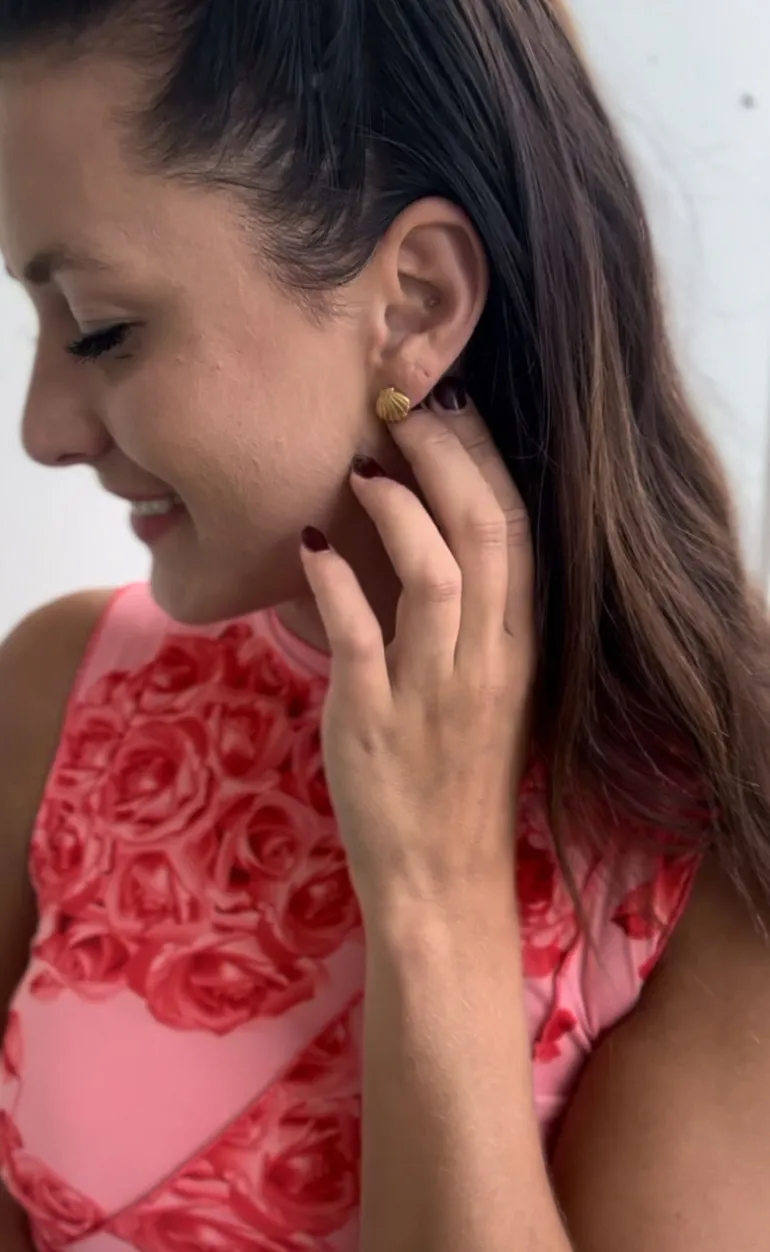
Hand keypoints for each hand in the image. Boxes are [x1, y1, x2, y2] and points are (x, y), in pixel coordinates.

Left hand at [300, 386, 535, 905]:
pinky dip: (335, 582)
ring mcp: (435, 692)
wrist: (442, 882)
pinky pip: (361, 636)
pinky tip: (310, 544)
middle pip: (485, 534)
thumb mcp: (485, 693)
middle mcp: (488, 661)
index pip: (518, 533)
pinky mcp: (377, 721)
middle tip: (402, 410)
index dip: (485, 461)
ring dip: (400, 511)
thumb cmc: (459, 781)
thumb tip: (424, 537)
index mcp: (519, 649)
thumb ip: (468, 621)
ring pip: (437, 577)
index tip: (451, 410)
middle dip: (447, 459)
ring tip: (362, 467)